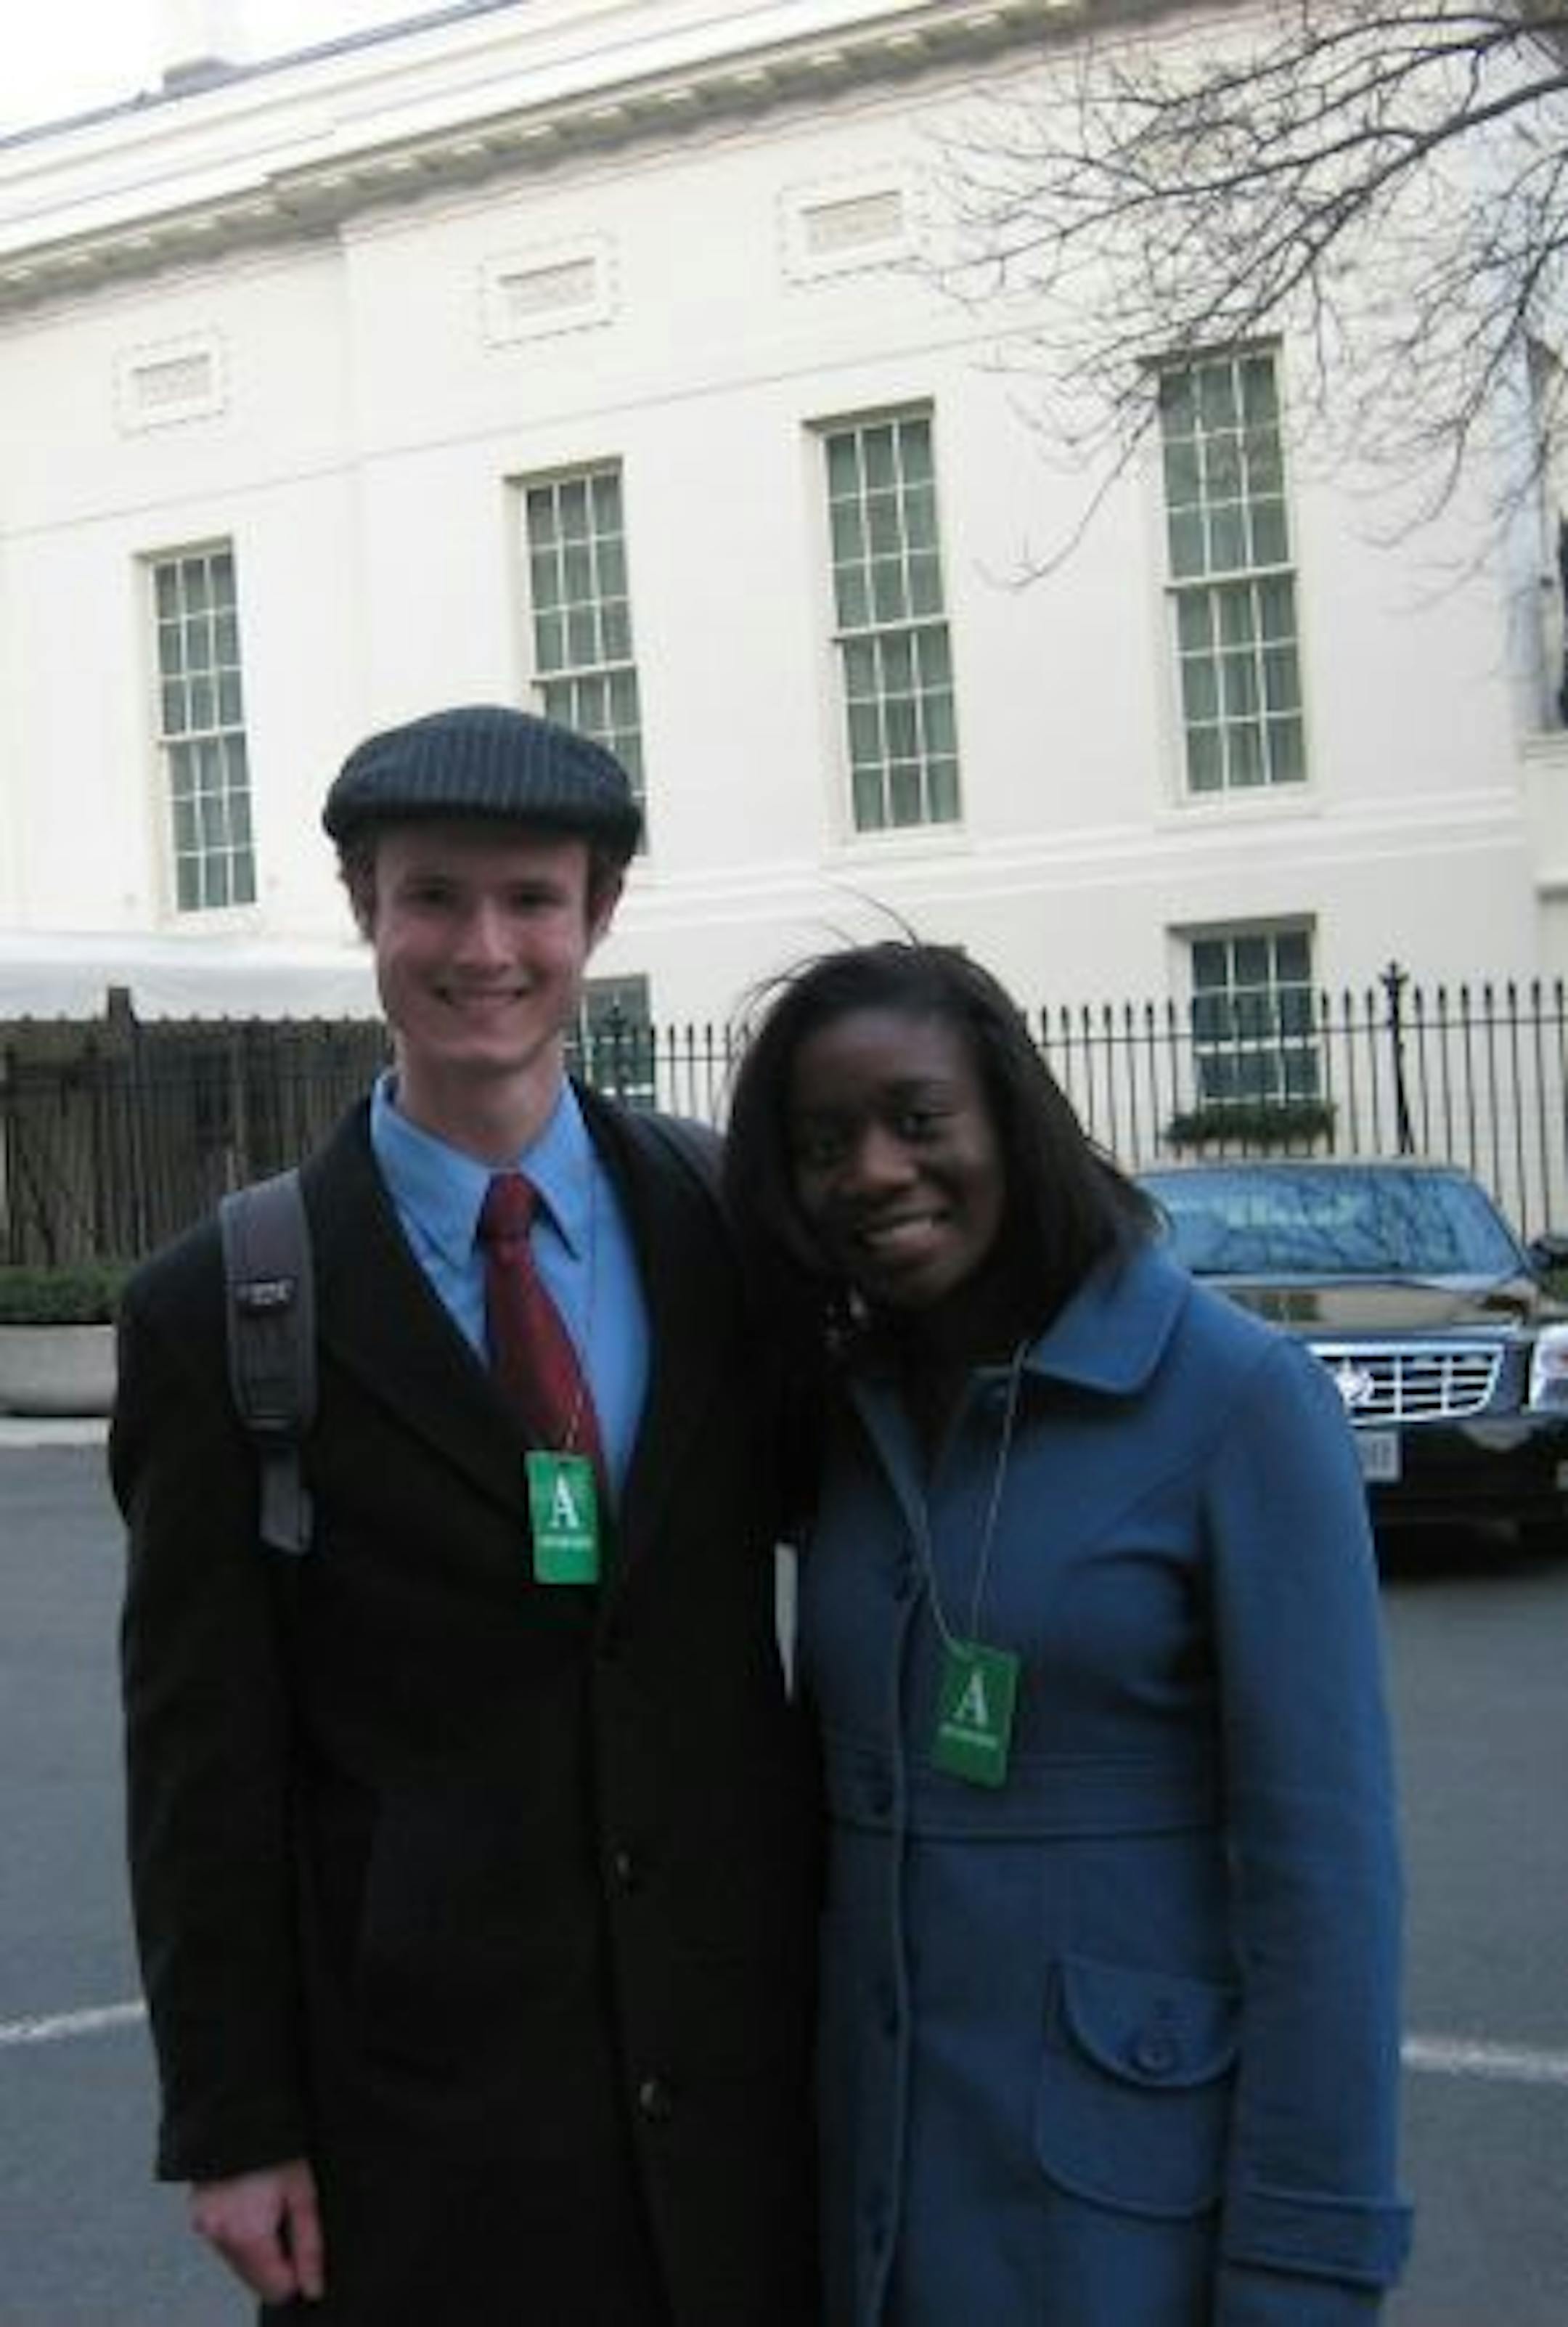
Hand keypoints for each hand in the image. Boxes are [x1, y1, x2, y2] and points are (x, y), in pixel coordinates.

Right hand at [188, 2159, 325, 2304]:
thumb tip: (312, 2289)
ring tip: (268, 2201)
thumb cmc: (279, 2148)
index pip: (275, 2287)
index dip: (296, 2271)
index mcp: (246, 2234)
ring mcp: (204, 2226)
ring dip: (257, 2244)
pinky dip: (240, 2233)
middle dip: (276, 2258)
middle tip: (286, 2213)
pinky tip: (252, 2201)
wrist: (238, 2112)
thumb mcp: (303, 2194)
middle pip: (255, 2278)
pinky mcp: (197, 2215)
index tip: (302, 2240)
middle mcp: (219, 2236)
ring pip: (239, 2261)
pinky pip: (224, 2242)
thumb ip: (308, 2246)